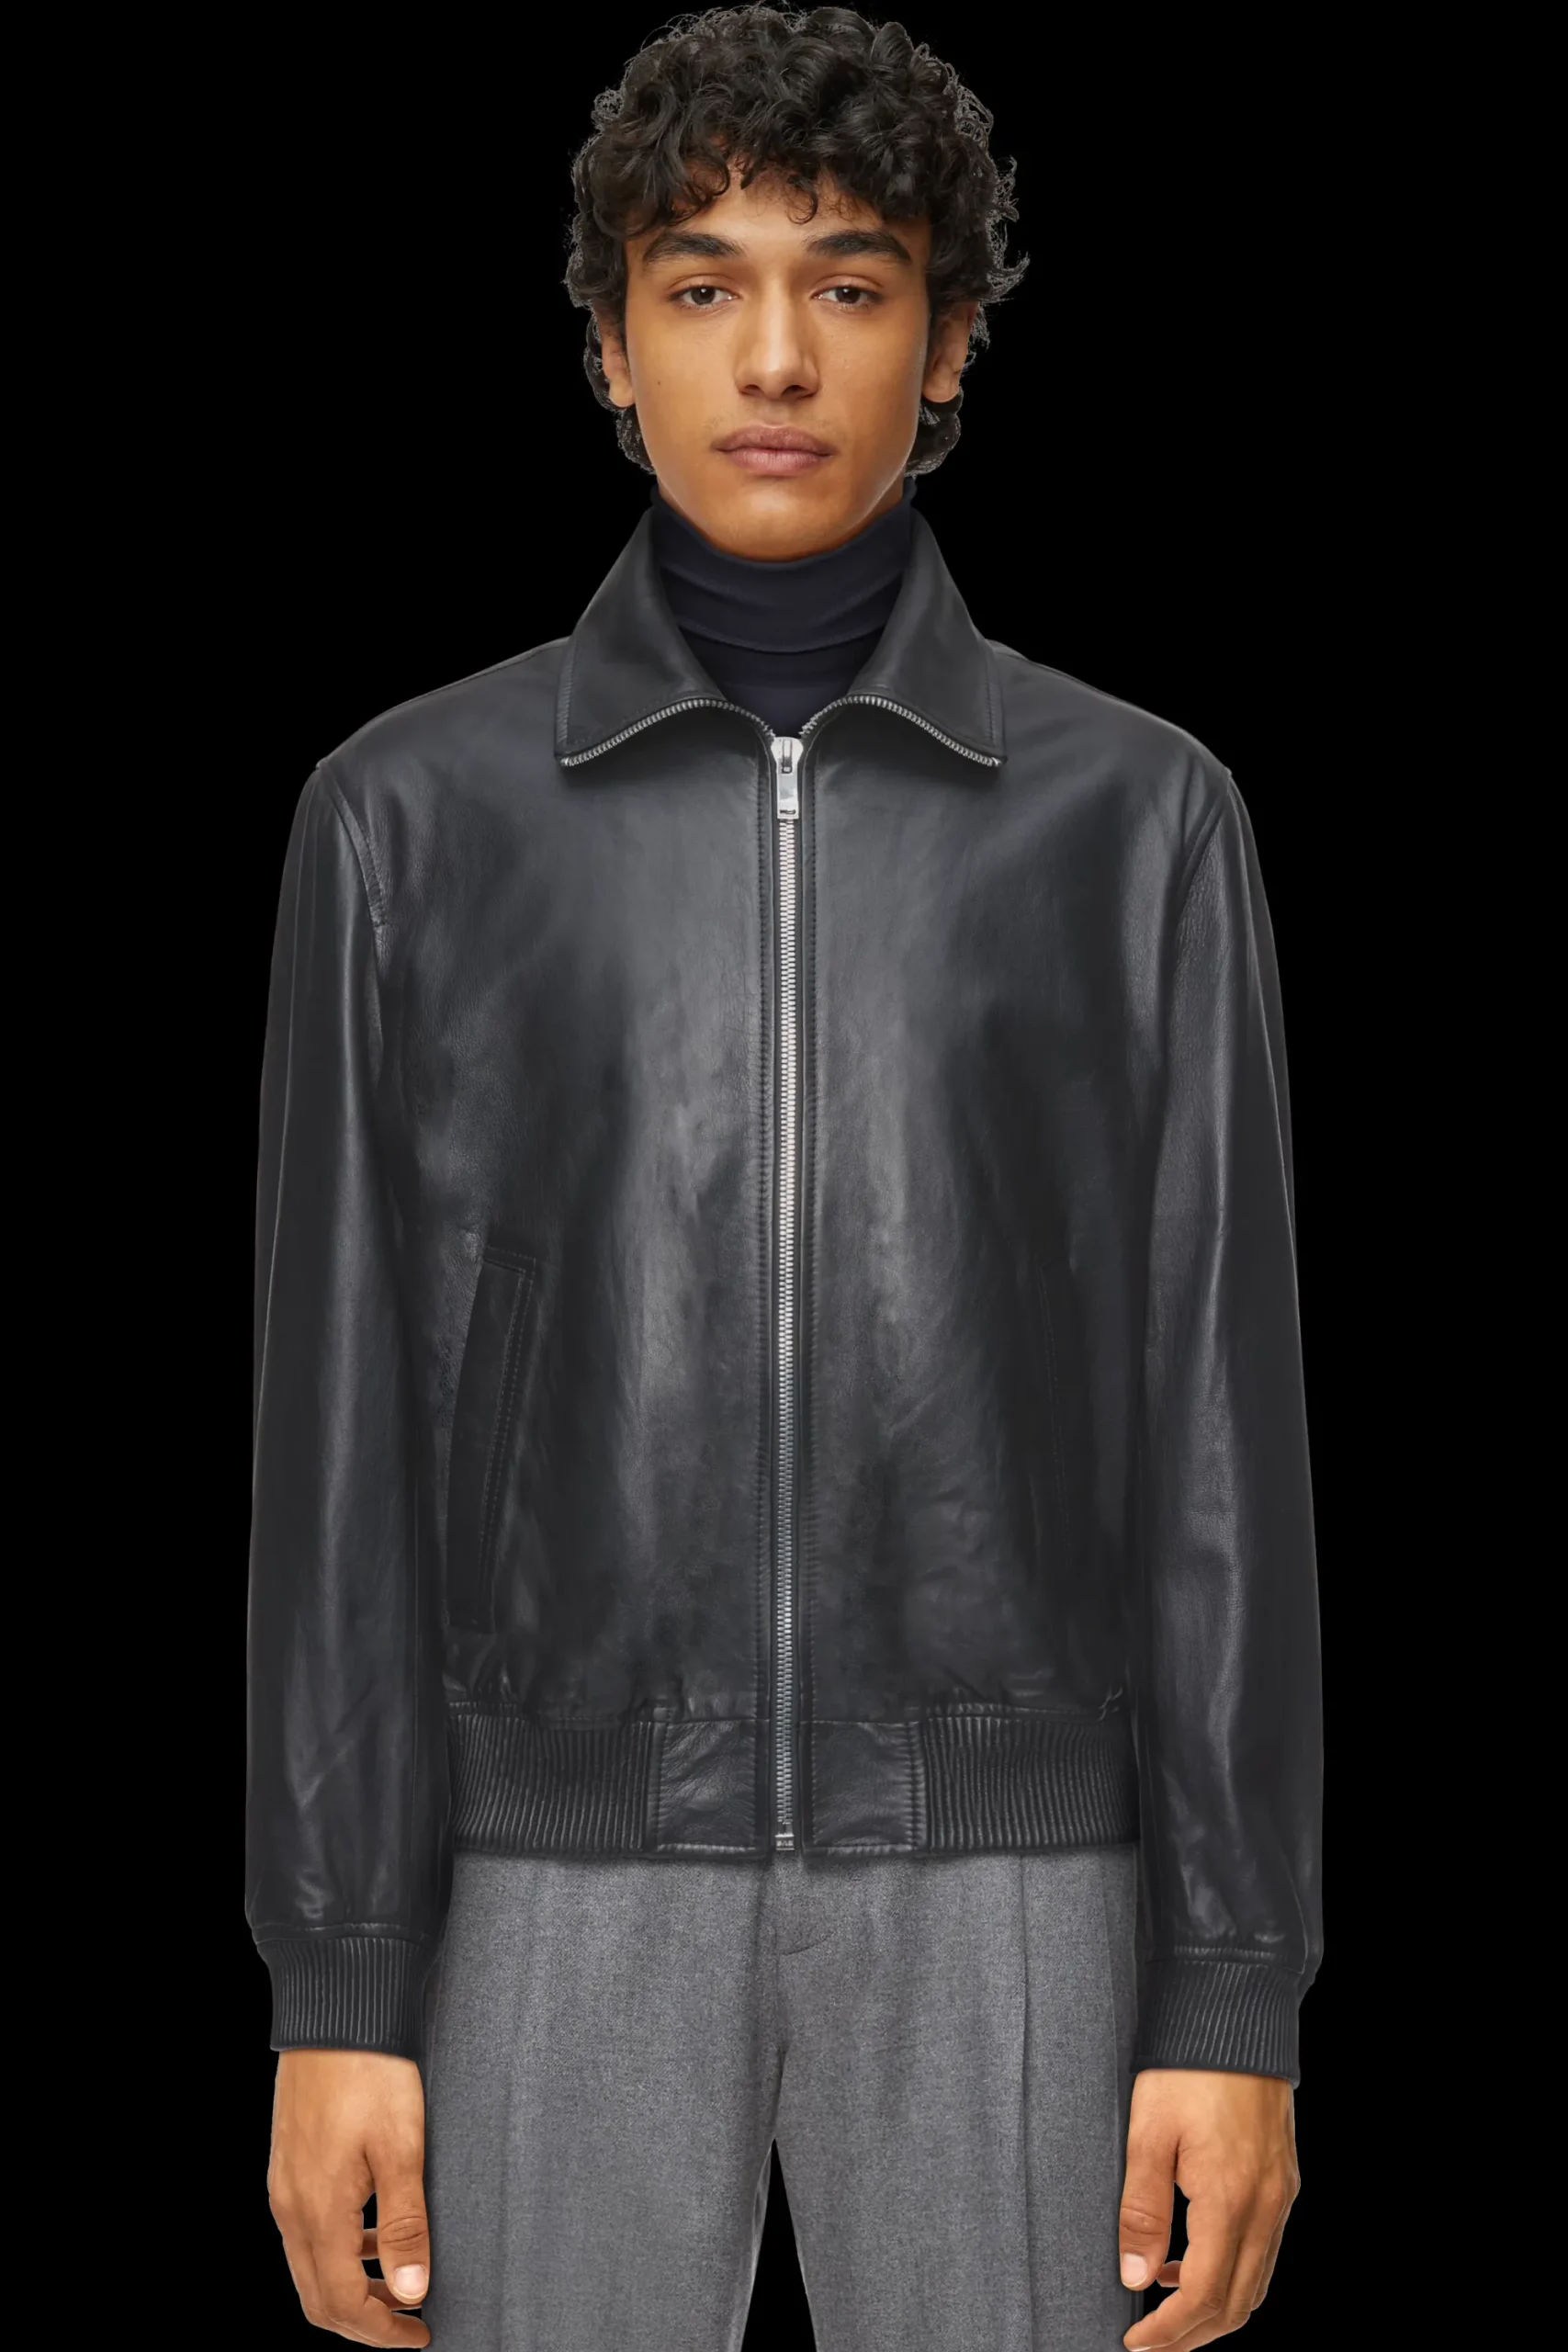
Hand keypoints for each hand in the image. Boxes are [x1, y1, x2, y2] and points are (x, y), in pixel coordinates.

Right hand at [267, 2048, 432, 2344]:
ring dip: (352, 2287)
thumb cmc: (372, 2072)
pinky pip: (308, 2231)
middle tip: (409, 2323)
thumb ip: (405, 2224)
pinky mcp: (289, 2164)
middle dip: (363, 2320)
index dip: (380, 2331)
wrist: (336, 2011)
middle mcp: (290, 2206)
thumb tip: (410, 2292)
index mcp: (317, 2211)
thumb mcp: (401, 2148)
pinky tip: (376, 2234)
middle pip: (317, 2296)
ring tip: (399, 2284)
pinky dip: (341, 2251)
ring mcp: (285, 2185)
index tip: (419, 2334)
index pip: (340, 2304)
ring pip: (310, 2266)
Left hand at [1118, 2067, 1299, 2347]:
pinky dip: (1231, 2271)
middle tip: (1150, 2341)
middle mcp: (1266, 2206)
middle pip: (1238, 2303)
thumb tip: (1134, 2277)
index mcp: (1231, 2200)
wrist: (1236, 2013)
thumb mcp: (1148, 2133)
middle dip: (1193, 2334)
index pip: (1205, 2296)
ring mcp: (1281, 2194)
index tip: (1135, 2344)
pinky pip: (1263, 2250)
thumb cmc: (1186, 2067)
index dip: (1169, 2332)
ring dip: (1213, 2306)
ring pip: (1256, 2281)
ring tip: (1162, 2302)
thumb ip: (1141, 2210)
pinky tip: (1189, 2256)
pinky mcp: (1283, 2180)